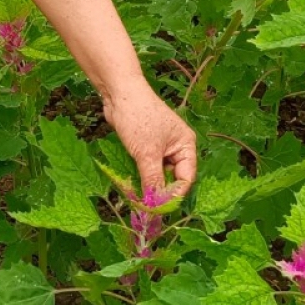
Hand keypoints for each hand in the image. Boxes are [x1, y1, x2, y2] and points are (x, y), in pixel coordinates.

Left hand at [102, 80, 197, 202]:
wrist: (118, 94)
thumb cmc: (138, 119)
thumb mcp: (147, 153)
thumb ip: (152, 181)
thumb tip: (154, 206)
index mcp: (186, 145)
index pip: (185, 178)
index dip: (173, 194)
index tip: (158, 209)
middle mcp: (177, 147)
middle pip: (173, 178)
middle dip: (161, 191)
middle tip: (146, 208)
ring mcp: (161, 146)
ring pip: (159, 174)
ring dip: (149, 185)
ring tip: (138, 199)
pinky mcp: (146, 146)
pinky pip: (147, 167)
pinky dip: (141, 176)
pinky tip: (133, 186)